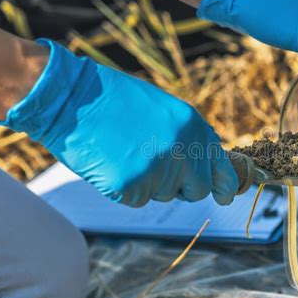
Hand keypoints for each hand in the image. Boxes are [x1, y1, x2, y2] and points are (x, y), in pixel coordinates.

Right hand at [0, 40, 237, 206]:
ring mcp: (158, 170)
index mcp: (193, 127)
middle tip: (156, 168)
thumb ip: (191, 137)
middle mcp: (183, 150)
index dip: (224, 186)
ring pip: (163, 194)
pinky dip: (126, 188)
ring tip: (126, 153)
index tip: (226, 196)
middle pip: (196, 190)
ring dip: (149, 183)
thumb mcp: (165, 110)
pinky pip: (136, 200)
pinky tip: (112, 163)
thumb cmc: (116, 102)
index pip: (220, 168)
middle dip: (181, 187)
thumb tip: (210, 163)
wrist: (71, 97)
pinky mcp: (131, 187)